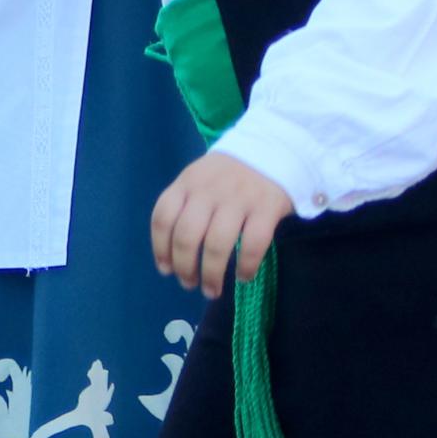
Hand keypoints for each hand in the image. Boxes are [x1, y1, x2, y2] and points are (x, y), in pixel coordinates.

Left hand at [150, 151, 293, 298]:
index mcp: (187, 182)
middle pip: (187, 236)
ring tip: (212, 289)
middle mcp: (209, 191)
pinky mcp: (266, 208)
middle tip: (189, 283)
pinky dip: (246, 266)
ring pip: (217, 245)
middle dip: (184, 267)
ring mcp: (239, 199)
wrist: (275, 148)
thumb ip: (185, 205)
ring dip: (211, 274)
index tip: (166, 270)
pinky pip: (253, 245)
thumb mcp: (199, 178)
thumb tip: (173, 253)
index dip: (160, 249)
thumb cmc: (230, 173)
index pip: (163, 218)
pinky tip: (243, 276)